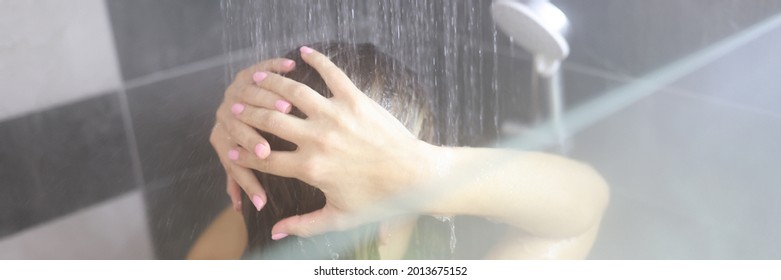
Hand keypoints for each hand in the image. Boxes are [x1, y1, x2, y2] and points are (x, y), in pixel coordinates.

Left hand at [210, 58, 295, 212]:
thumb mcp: (238, 165)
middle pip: (237, 122)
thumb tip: (242, 210)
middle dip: (254, 132)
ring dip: (266, 101)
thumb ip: (242, 183)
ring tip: (286, 108)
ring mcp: (235, 90)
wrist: (240, 109)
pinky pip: (260, 68)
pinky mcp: (248, 73)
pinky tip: (292, 68)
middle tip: (271, 141)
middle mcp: (226, 112)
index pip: (232, 152)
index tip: (265, 162)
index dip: (247, 159)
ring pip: (248, 94)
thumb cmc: (247, 145)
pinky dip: (274, 66)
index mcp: (223, 138)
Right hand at [228, 46, 435, 238]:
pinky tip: (303, 52)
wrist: (416, 176)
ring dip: (272, 83)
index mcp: (310, 168)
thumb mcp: (339, 218)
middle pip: (270, 120)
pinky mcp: (355, 99)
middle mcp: (318, 139)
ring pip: (293, 92)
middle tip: (234, 106)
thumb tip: (275, 232)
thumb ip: (303, 225)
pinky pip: (331, 73)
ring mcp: (336, 116)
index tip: (230, 146)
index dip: (243, 153)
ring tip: (259, 78)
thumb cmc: (379, 200)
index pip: (264, 158)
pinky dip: (316, 60)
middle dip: (247, 113)